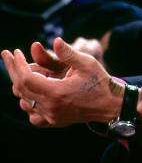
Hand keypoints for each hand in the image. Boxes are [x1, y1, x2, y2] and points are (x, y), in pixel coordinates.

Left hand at [1, 37, 124, 126]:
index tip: (15, 51)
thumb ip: (68, 53)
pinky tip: (32, 92)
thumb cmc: (99, 81)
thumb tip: (55, 40)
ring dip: (21, 85)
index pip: (27, 78)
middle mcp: (50, 107)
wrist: (110, 104)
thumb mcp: (86, 63)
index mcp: (57, 92)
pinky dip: (28, 102)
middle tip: (8, 56)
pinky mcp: (53, 121)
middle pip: (21, 89)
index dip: (18, 64)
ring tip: (25, 69)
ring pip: (24, 101)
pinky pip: (32, 114)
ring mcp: (51, 117)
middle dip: (13, 70)